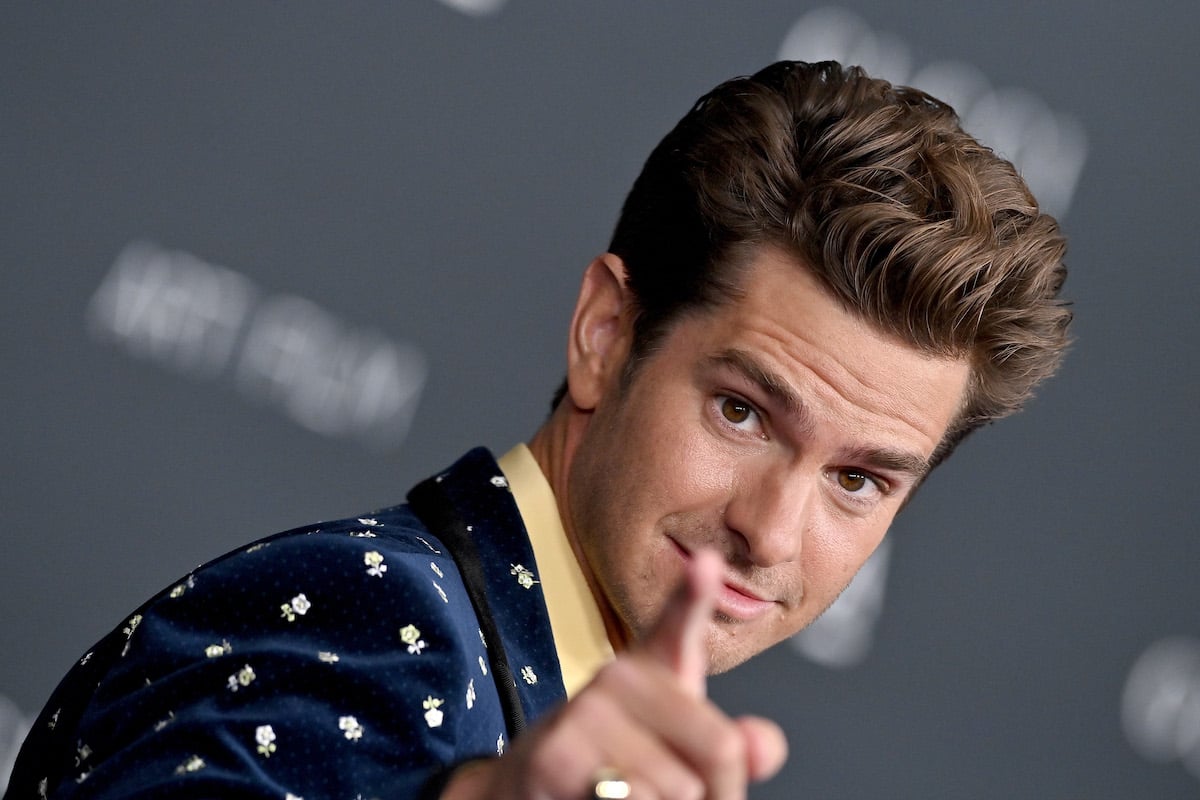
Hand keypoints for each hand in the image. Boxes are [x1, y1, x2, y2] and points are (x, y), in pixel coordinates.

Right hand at [443, 550, 787, 799]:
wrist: (532, 790)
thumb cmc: (619, 769)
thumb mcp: (686, 754)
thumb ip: (731, 750)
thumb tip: (760, 744)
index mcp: (658, 664)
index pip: (681, 621)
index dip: (695, 592)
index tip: (706, 562)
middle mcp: (620, 676)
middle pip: (721, 747)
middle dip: (713, 793)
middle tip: (673, 792)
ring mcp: (585, 710)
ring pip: (681, 788)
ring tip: (627, 796)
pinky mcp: (557, 754)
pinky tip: (598, 799)